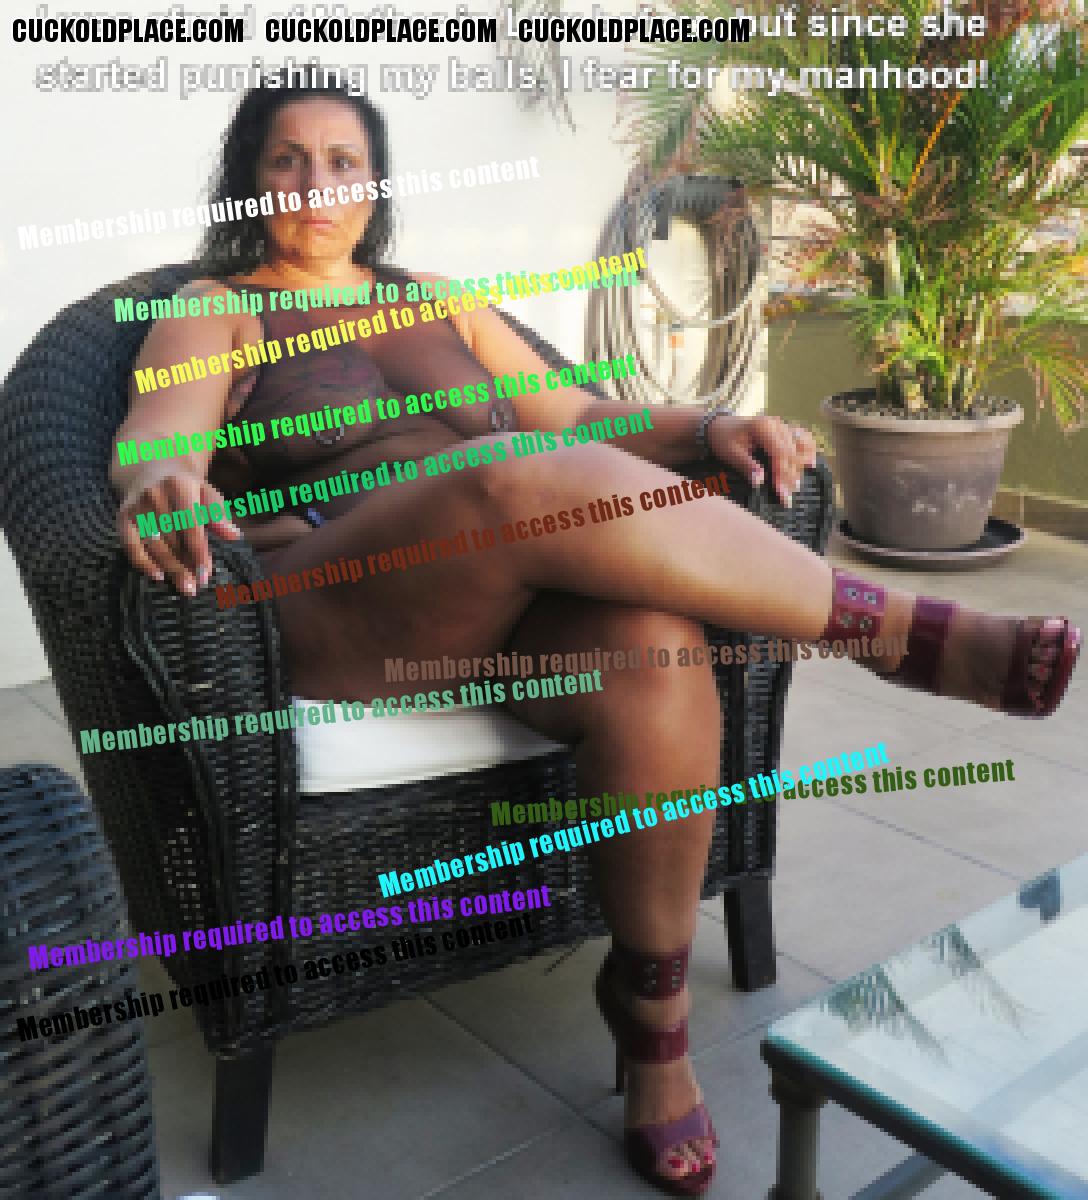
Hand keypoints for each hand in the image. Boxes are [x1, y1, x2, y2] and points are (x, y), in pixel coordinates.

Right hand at [116, 464, 241, 595]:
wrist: (151, 470)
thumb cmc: (187, 488)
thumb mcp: (207, 493)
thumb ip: (218, 514)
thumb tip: (233, 535)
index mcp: (178, 485)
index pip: (190, 524)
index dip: (197, 551)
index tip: (206, 573)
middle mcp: (153, 494)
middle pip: (171, 538)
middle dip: (184, 564)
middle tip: (196, 586)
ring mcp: (135, 506)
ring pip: (153, 545)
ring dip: (169, 568)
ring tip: (185, 586)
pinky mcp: (122, 517)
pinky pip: (131, 545)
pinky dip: (143, 563)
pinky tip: (158, 577)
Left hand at [708, 414, 817, 506]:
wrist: (720, 426)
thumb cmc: (723, 440)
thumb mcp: (730, 453)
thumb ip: (746, 466)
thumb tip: (760, 481)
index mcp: (763, 427)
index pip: (780, 452)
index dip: (782, 474)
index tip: (781, 494)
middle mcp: (777, 424)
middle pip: (792, 452)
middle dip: (790, 477)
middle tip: (787, 498)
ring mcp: (783, 426)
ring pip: (801, 446)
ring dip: (800, 467)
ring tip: (794, 487)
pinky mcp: (785, 430)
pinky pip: (802, 438)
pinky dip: (808, 450)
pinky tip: (811, 464)